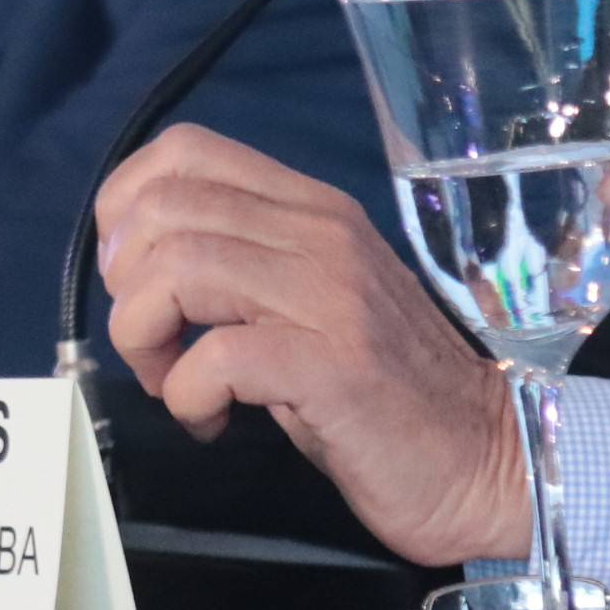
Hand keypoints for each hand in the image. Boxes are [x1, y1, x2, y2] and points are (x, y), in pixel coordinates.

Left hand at [94, 126, 527, 566]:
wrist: (484, 458)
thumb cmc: (386, 395)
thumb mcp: (314, 305)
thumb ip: (247, 270)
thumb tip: (143, 270)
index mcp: (315, 210)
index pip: (187, 150)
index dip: (127, 207)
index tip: (135, 278)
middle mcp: (323, 235)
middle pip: (166, 207)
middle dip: (126, 284)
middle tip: (153, 343)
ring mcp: (333, 296)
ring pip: (179, 268)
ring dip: (145, 338)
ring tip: (173, 383)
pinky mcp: (335, 367)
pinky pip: (216, 357)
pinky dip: (186, 395)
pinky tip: (211, 421)